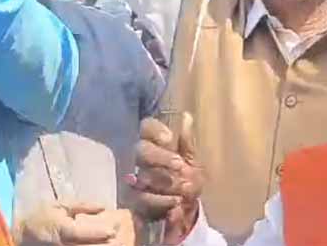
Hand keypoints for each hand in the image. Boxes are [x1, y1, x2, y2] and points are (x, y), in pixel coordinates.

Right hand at [14, 203, 123, 245]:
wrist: (17, 238)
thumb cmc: (39, 218)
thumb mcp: (59, 206)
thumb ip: (82, 206)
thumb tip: (103, 206)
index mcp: (60, 230)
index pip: (82, 233)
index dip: (101, 233)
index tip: (115, 229)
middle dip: (106, 245)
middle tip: (121, 240)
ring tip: (116, 244)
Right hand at [129, 113, 203, 244]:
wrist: (187, 210)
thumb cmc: (188, 179)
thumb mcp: (192, 161)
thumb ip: (187, 142)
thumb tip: (186, 116)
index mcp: (158, 144)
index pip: (147, 127)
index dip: (155, 131)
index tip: (169, 138)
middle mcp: (143, 159)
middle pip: (141, 150)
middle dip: (161, 157)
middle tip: (179, 166)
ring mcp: (136, 179)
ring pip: (142, 175)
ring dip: (165, 181)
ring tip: (184, 187)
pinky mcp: (135, 201)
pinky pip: (142, 198)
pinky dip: (161, 200)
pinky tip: (175, 201)